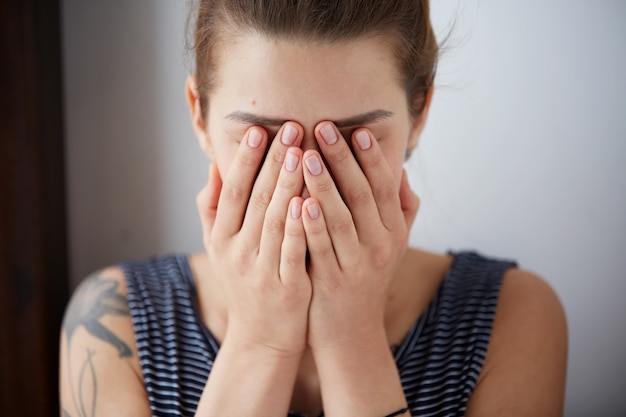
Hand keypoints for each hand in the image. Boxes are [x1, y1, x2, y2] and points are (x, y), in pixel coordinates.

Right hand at [196, 123, 311, 356]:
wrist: (261, 338)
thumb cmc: (244, 285)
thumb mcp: (218, 248)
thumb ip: (214, 208)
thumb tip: (214, 166)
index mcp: (221, 238)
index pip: (232, 191)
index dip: (246, 160)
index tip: (260, 130)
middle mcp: (236, 251)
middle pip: (254, 199)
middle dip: (273, 161)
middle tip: (291, 127)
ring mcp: (259, 270)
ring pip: (273, 221)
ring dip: (287, 185)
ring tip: (302, 153)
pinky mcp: (285, 287)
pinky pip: (291, 253)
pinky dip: (297, 227)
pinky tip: (307, 202)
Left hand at [300, 123, 418, 349]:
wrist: (351, 330)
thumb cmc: (367, 276)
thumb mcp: (392, 244)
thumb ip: (400, 208)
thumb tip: (401, 170)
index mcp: (393, 230)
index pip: (384, 186)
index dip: (371, 157)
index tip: (356, 128)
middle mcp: (380, 245)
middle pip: (361, 195)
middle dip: (342, 159)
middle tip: (322, 126)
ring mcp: (356, 264)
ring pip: (341, 219)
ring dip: (323, 185)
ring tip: (306, 155)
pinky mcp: (331, 281)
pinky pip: (321, 249)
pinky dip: (312, 226)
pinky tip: (300, 202)